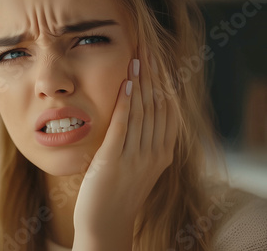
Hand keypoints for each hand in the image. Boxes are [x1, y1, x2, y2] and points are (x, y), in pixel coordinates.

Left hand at [72, 46, 177, 249]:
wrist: (106, 224)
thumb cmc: (118, 192)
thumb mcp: (137, 164)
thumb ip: (140, 140)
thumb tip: (136, 111)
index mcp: (162, 153)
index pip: (167, 110)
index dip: (163, 83)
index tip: (157, 60)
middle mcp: (154, 154)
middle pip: (157, 106)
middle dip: (153, 76)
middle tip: (147, 49)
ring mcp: (135, 158)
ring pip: (142, 113)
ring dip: (140, 83)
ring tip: (137, 59)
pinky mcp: (113, 162)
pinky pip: (123, 128)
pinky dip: (126, 105)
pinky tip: (126, 85)